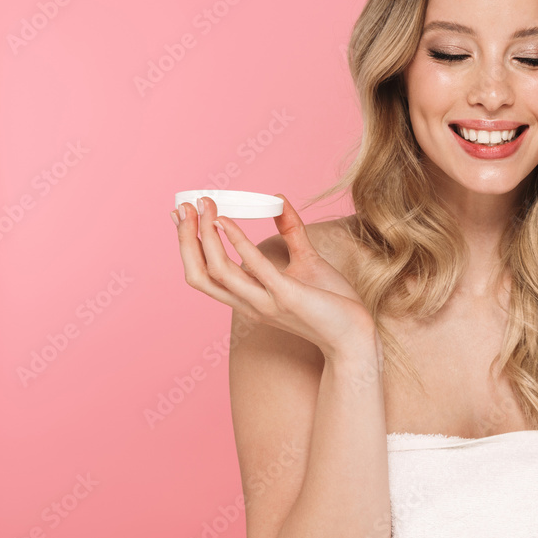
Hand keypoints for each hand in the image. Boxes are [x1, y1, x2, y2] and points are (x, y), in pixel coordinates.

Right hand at [173, 193, 373, 356]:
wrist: (357, 336)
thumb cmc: (334, 304)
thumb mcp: (308, 261)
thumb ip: (292, 232)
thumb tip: (279, 201)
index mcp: (250, 297)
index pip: (204, 274)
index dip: (187, 245)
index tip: (180, 214)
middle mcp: (250, 303)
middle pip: (200, 274)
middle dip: (186, 239)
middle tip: (184, 207)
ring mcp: (266, 302)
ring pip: (218, 272)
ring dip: (206, 237)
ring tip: (205, 208)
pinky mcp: (288, 297)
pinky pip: (256, 270)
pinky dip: (239, 244)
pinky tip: (228, 221)